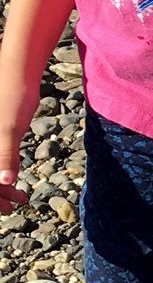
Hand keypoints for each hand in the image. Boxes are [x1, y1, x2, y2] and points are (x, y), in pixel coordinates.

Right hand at [0, 64, 38, 214]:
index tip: (3, 209)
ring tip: (20, 199)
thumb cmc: (12, 97)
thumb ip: (5, 156)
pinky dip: (5, 171)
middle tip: (11, 208)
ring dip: (0, 186)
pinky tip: (17, 182)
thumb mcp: (9, 130)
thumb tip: (4, 180)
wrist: (18, 72)